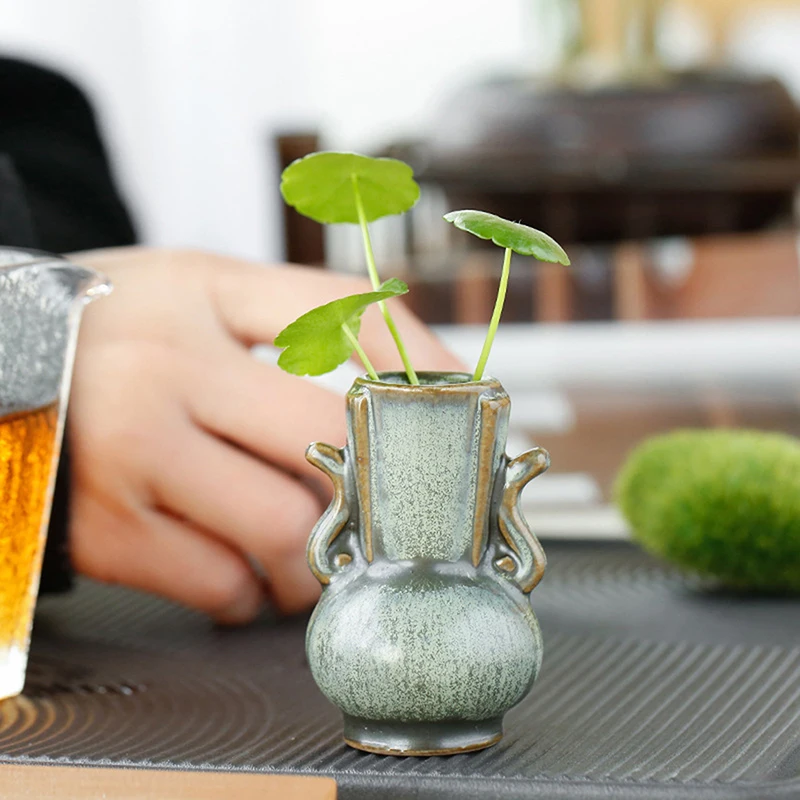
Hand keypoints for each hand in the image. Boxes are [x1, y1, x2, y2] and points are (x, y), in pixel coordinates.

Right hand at [67, 247, 462, 623]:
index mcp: (198, 296)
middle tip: (392, 500)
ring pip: (282, 529)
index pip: (339, 314)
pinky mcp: (107, 532)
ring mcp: (132, 455)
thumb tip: (409, 379)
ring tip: (308, 544)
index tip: (473, 401)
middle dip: (375, 484)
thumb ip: (296, 320)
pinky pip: (222, 584)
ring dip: (315, 553)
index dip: (420, 362)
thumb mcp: (198, 293)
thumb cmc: (116, 333)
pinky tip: (242, 565)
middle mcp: (166, 370)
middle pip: (325, 442)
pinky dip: (252, 590)